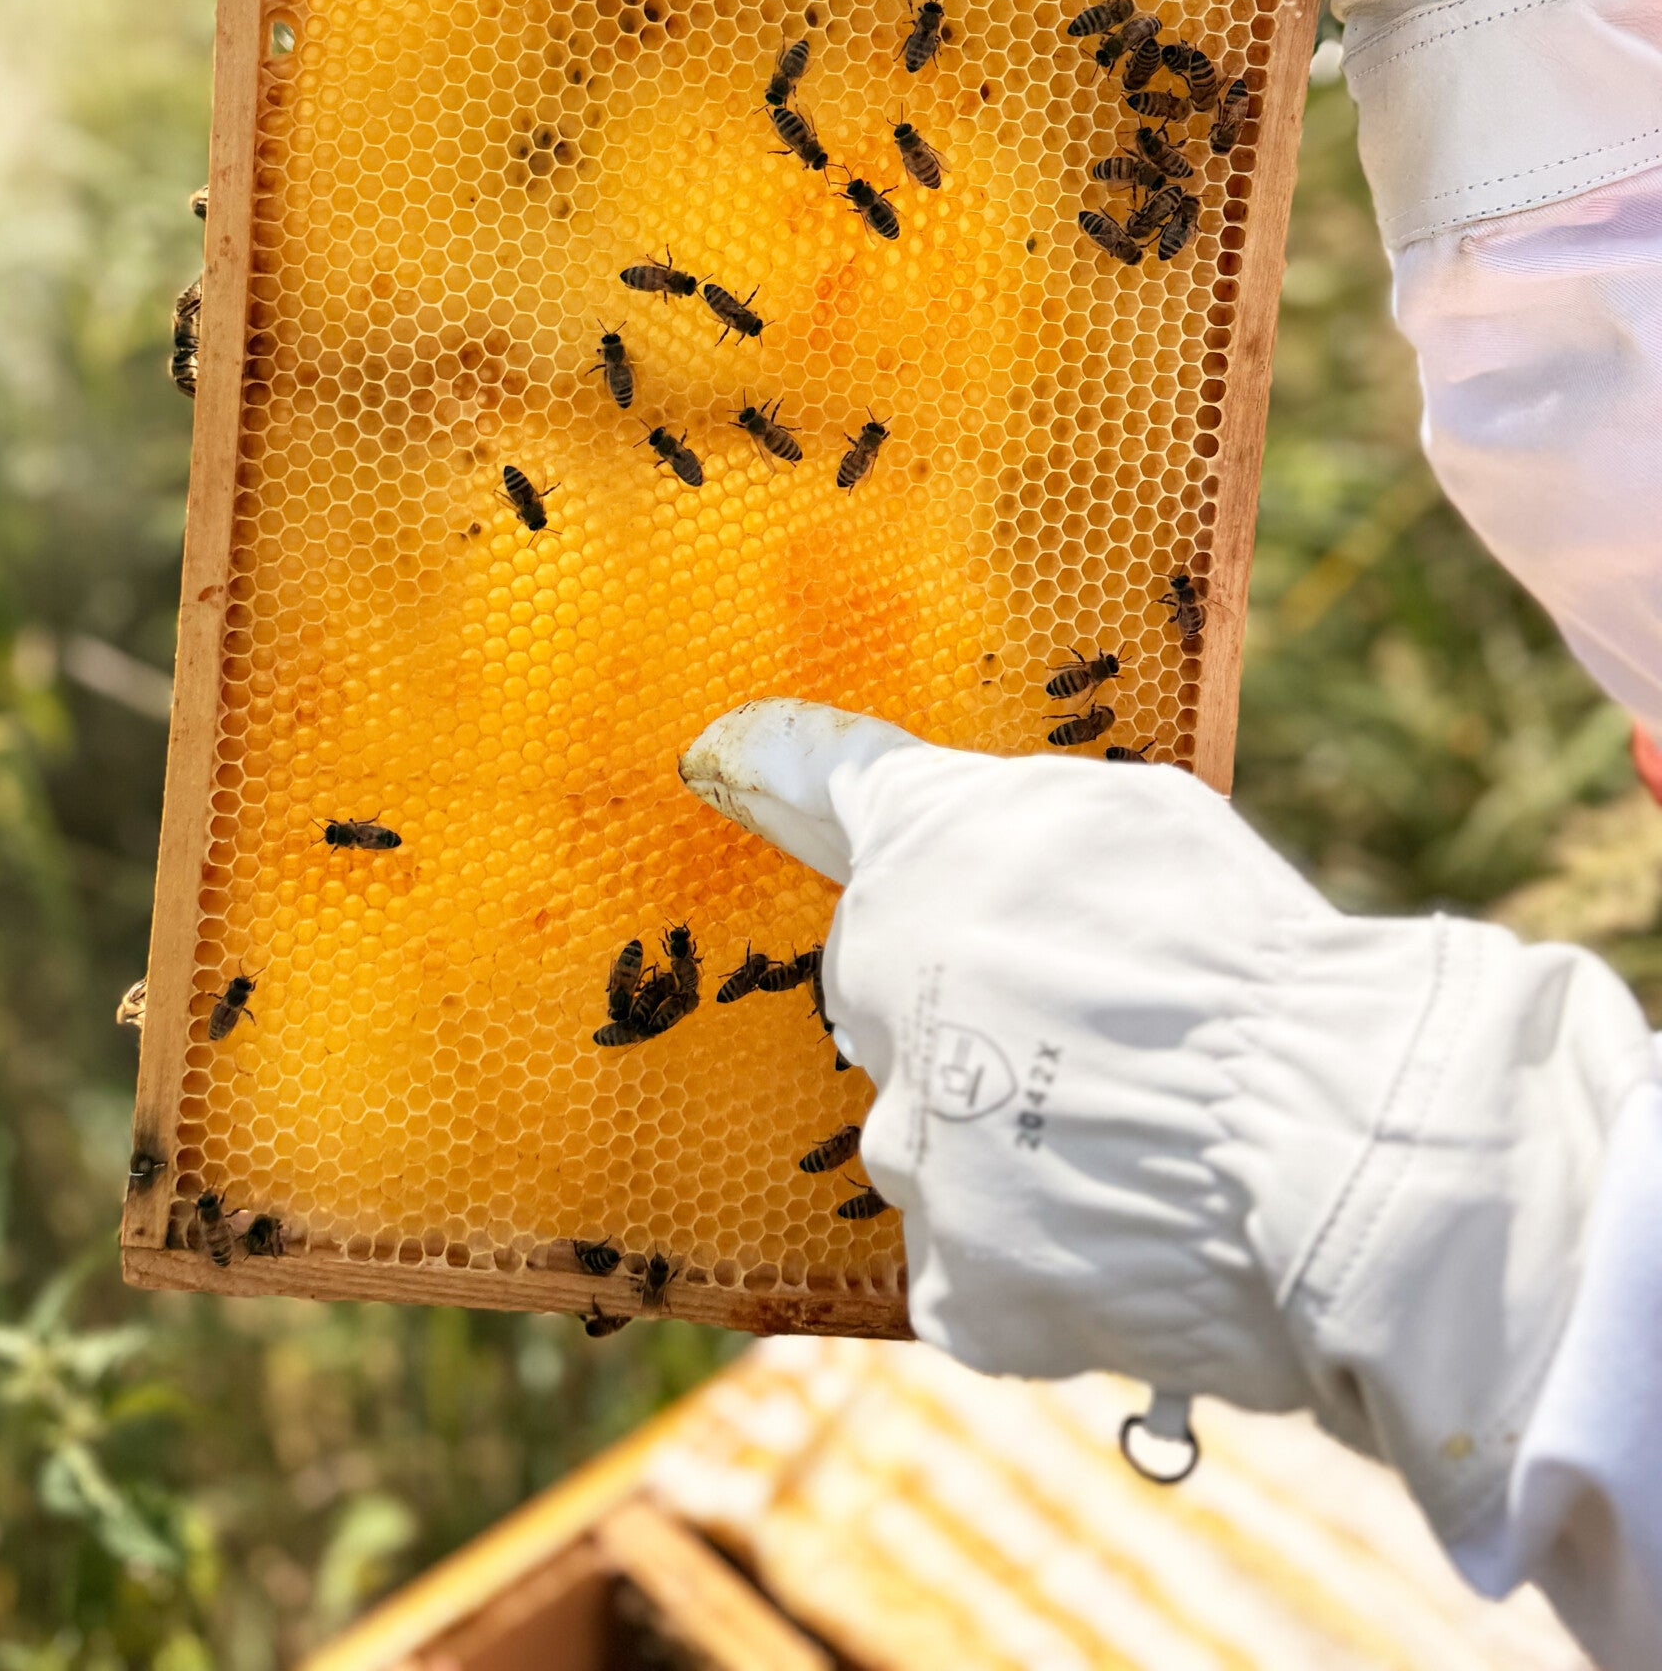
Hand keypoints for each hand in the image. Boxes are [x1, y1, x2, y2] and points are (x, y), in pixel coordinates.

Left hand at [681, 699, 1651, 1545]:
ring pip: (941, 1143)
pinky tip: (1130, 1238)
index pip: (821, 794)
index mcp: (921, 851)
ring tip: (1146, 1153)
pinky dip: (1044, 1263)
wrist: (1312, 1139)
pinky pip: (980, 1265)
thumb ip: (1016, 824)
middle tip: (1110, 1044)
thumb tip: (949, 831)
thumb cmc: (1244, 954)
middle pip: (901, 1005)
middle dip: (980, 1018)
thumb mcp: (1136, 818)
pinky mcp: (954, 1278)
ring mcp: (910, 1142)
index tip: (727, 760)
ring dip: (1015, 1147)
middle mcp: (877, 988)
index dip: (775, 774)